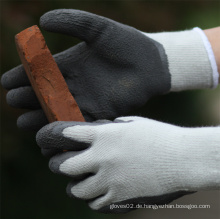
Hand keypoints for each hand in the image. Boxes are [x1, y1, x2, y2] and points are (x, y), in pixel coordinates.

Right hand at [1, 9, 169, 130]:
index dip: (23, 76)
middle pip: (46, 93)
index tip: (6, 82)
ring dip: (41, 117)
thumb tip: (41, 21)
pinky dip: (65, 127)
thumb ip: (73, 21)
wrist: (151, 63)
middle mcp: (75, 83)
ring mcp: (87, 99)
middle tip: (14, 102)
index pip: (41, 71)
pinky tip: (52, 132)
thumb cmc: (127, 43)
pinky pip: (79, 121)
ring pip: (58, 110)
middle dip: (28, 98)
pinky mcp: (100, 112)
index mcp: (71, 63)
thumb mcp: (98, 28)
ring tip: (24, 123)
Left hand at [37, 116, 211, 212]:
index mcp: (104, 136)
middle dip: (59, 165)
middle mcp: (102, 158)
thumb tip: (100, 130)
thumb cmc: (159, 136)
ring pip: (76, 190)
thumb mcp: (132, 123)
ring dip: (75, 186)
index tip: (52, 139)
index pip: (67, 135)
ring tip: (80, 183)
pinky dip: (93, 199)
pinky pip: (96, 203)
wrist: (182, 158)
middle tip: (62, 164)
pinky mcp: (120, 196)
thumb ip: (112, 128)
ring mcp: (110, 179)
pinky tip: (98, 193)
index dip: (55, 136)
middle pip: (64, 166)